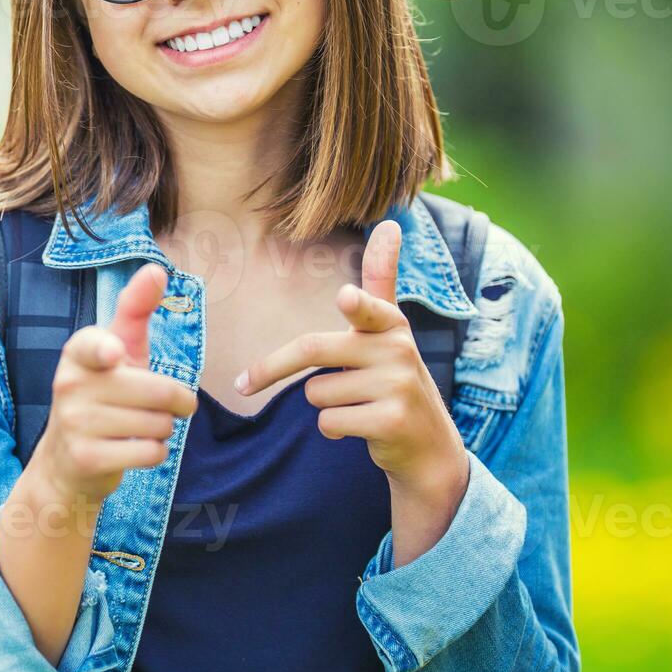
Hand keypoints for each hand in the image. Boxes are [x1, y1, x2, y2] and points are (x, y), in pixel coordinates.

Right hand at [28, 264, 197, 507]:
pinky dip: (155, 453)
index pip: (93, 345)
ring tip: (140, 428)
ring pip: (158, 424)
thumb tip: (156, 268)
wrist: (66, 463)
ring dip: (164, 429)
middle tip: (169, 406)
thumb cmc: (103, 397)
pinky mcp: (86, 458)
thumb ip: (135, 311)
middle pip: (158, 392)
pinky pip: (151, 453)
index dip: (106, 350)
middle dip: (179, 403)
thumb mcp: (118, 352)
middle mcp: (69, 385)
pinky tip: (134, 450)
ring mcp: (74, 423)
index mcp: (77, 354)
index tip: (113, 354)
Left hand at [234, 221, 466, 494]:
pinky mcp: (391, 421)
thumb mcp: (388, 331)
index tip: (346, 299)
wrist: (430, 447)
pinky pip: (328, 421)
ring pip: (315, 392)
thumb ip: (380, 283)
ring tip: (358, 406)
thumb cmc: (393, 380)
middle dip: (270, 369)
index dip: (356, 305)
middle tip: (241, 384)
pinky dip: (334, 429)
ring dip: (325, 405)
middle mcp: (398, 350)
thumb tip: (389, 224)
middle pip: (311, 350)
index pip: (370, 308)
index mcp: (391, 323)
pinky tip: (361, 427)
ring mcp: (398, 387)